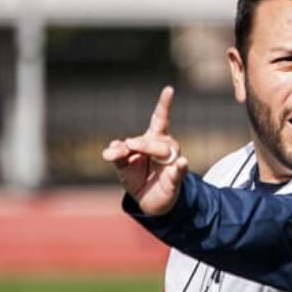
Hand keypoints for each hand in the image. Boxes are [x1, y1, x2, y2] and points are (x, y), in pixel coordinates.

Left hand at [102, 85, 188, 215]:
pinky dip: (180, 168)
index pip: (161, 119)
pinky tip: (182, 162)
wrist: (147, 201)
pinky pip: (178, 172)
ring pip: (164, 151)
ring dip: (149, 149)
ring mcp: (172, 163)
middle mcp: (166, 148)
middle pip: (154, 140)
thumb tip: (109, 151)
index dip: (165, 105)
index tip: (169, 89)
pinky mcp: (175, 179)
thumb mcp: (123, 165)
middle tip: (128, 144)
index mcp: (153, 140)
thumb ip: (117, 155)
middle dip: (140, 141)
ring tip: (134, 148)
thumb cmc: (137, 177)